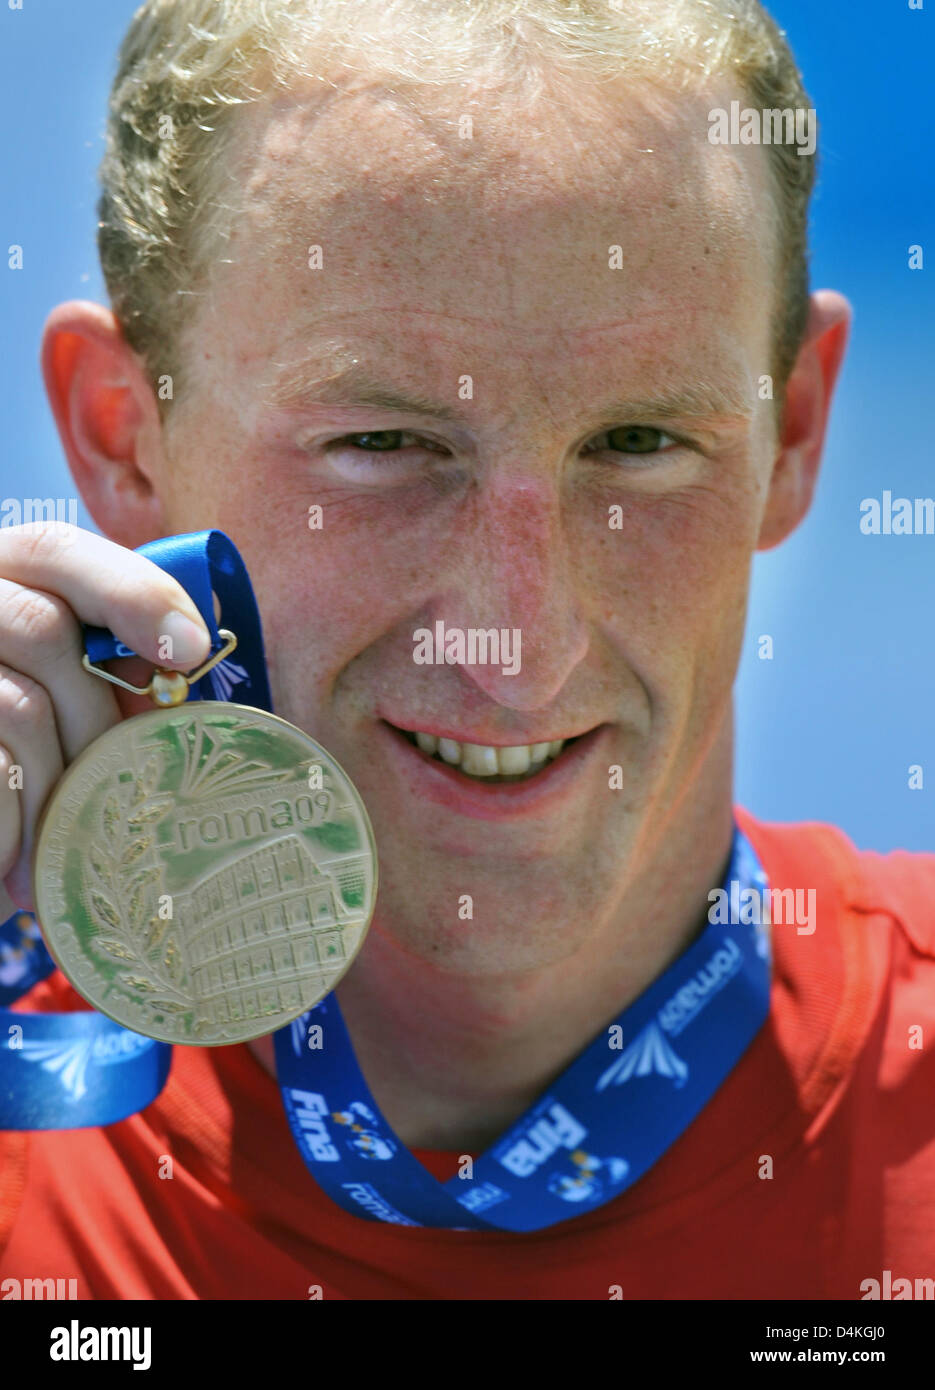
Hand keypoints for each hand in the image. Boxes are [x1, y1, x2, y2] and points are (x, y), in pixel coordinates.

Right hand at [0, 523, 210, 910]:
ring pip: (17, 705)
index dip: (132, 591)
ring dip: (58, 782)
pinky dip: (12, 822)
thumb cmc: (15, 774)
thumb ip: (110, 675)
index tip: (191, 650)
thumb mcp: (65, 712)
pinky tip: (11, 862)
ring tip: (61, 838)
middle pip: (42, 629)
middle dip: (97, 717)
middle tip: (117, 787)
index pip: (54, 550)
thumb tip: (188, 668)